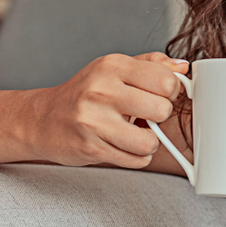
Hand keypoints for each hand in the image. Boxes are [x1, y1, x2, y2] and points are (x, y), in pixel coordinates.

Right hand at [23, 53, 189, 167]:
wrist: (42, 119)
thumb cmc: (84, 95)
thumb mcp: (114, 70)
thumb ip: (151, 66)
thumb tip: (183, 68)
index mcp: (112, 66)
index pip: (166, 80)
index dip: (171, 92)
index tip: (160, 95)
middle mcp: (102, 90)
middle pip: (163, 110)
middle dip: (159, 118)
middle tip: (145, 116)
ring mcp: (94, 120)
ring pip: (150, 142)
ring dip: (148, 142)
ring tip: (134, 133)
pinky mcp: (91, 148)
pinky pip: (136, 160)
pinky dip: (135, 157)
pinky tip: (121, 145)